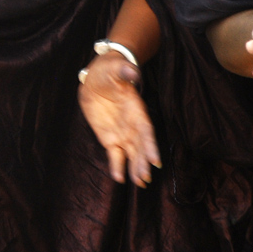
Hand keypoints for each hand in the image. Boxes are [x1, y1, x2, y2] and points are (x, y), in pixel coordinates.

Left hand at [78, 52, 160, 187]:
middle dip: (143, 162)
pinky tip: (119, 179)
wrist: (96, 79)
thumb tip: (133, 73)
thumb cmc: (110, 71)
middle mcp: (132, 125)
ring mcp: (122, 133)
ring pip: (131, 154)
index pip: (146, 131)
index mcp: (136, 110)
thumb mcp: (116, 68)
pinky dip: (117, 166)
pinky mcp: (110, 139)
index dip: (150, 145)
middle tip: (145, 178)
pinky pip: (115, 155)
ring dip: (135, 168)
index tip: (156, 160)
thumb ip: (125, 72)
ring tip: (140, 183)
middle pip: (140, 147)